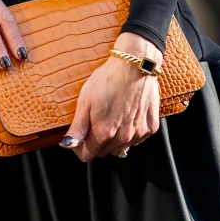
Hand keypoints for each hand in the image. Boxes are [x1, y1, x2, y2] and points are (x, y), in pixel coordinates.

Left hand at [60, 34, 163, 161]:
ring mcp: (138, 134)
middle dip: (96, 142)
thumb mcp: (85, 100)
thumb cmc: (108, 79)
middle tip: (95, 121)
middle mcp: (122, 138)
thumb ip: (78, 127)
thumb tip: (68, 144)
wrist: (135, 65)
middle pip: (103, 152)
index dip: (79, 148)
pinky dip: (131, 132)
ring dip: (114, 139)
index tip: (79, 137)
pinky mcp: (151, 127)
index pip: (87, 155)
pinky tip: (127, 116)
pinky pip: (137, 139)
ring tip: (112, 117)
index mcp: (104, 132)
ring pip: (121, 147)